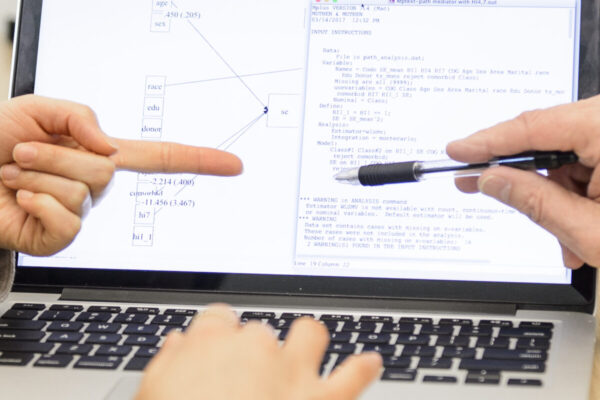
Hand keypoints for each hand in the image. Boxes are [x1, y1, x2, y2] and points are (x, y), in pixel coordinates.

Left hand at [0, 95, 241, 255]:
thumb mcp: (38, 109)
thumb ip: (83, 117)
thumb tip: (110, 150)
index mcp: (99, 154)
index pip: (160, 158)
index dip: (199, 160)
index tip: (234, 164)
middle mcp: (96, 186)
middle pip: (107, 171)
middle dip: (56, 155)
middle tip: (24, 152)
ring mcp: (80, 213)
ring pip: (84, 191)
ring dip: (38, 173)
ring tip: (15, 172)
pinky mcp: (61, 238)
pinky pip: (69, 220)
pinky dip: (37, 200)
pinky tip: (21, 198)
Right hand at [136, 305, 381, 399]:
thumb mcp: (153, 397)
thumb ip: (168, 366)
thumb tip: (179, 345)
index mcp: (211, 342)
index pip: (220, 318)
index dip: (221, 335)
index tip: (220, 350)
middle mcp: (255, 347)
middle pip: (261, 331)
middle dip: (257, 352)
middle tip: (250, 382)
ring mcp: (293, 370)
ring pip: (310, 333)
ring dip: (308, 344)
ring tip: (305, 359)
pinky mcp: (324, 398)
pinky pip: (353, 374)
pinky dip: (362, 369)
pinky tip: (368, 364)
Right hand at [446, 94, 599, 268]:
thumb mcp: (591, 230)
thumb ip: (534, 201)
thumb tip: (492, 179)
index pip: (534, 126)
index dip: (488, 142)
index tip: (458, 151)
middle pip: (548, 138)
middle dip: (524, 178)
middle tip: (477, 185)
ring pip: (567, 153)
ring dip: (555, 195)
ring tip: (564, 237)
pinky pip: (589, 159)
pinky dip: (577, 190)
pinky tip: (579, 221)